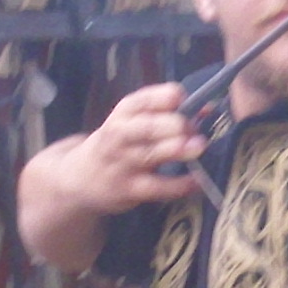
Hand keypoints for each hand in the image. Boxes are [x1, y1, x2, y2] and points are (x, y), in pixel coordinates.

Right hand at [59, 83, 204, 216]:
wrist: (79, 178)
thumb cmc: (117, 145)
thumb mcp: (131, 123)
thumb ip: (166, 114)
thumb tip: (207, 109)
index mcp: (123, 113)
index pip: (143, 100)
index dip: (166, 97)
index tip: (183, 98)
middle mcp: (120, 135)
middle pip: (147, 127)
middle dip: (174, 125)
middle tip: (193, 128)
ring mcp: (123, 163)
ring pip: (151, 155)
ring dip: (178, 149)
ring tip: (199, 146)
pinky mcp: (129, 189)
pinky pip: (157, 187)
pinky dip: (179, 185)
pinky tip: (196, 181)